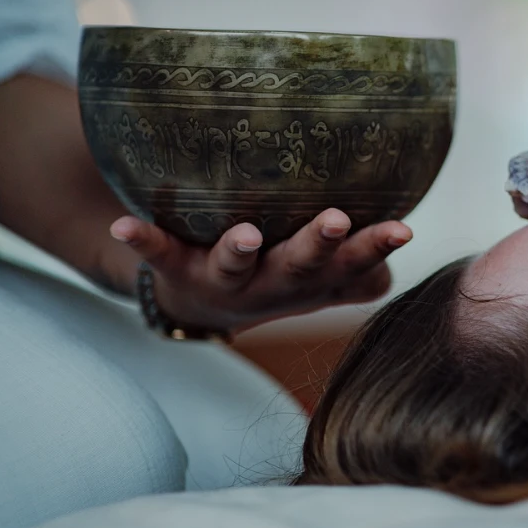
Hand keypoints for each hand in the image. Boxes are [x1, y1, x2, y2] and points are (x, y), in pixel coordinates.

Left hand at [109, 209, 410, 332]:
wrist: (203, 307)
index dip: (377, 248)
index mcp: (312, 281)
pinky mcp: (179, 269)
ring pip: (236, 266)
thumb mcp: (325, 279)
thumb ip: (363, 268)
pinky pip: (159, 254)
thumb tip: (398, 247)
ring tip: (246, 235)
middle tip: (337, 220)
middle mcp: (272, 285)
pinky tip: (123, 226)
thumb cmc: (281, 275)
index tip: (404, 228)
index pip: (354, 264)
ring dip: (240, 250)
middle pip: (299, 266)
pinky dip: (142, 240)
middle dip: (318, 245)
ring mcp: (225, 280)